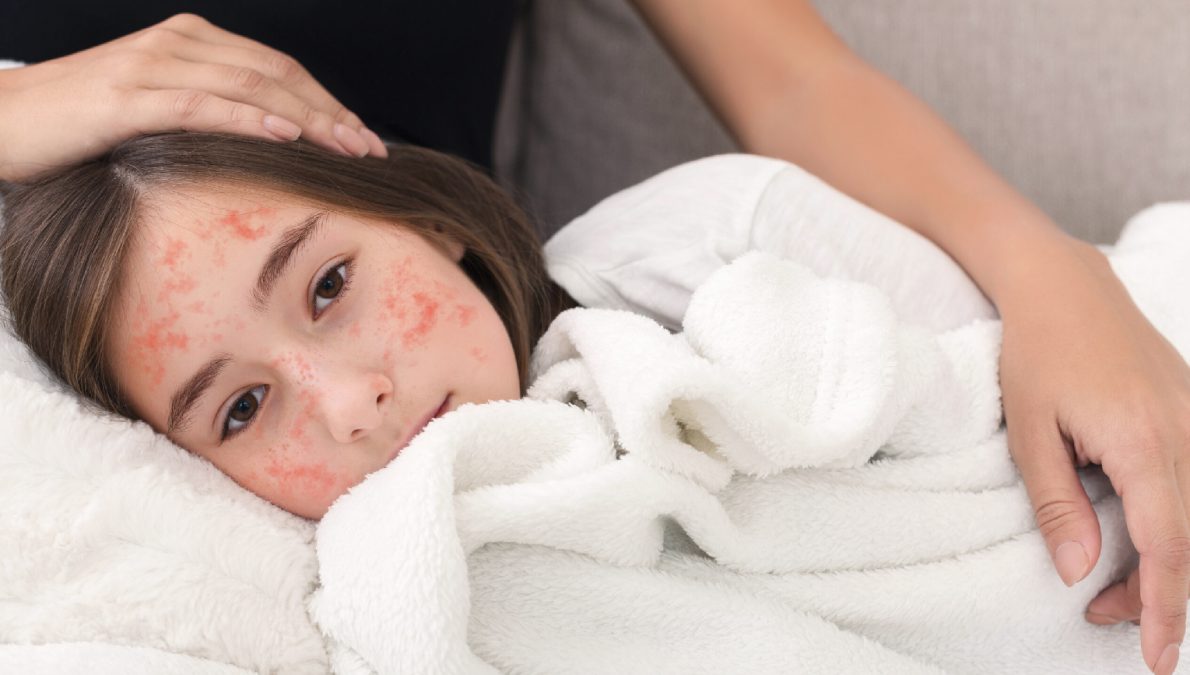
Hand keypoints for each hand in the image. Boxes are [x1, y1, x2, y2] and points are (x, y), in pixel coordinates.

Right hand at [0, 12, 385, 181]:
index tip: (362, 138)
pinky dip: (251, 119)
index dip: (327, 102)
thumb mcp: (156, 112)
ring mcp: (153, 65)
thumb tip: (267, 145)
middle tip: (370, 150)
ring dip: (309, 118)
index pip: (277, 68)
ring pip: (252, 85)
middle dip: (332, 112)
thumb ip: (206, 114)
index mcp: (190, 43)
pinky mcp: (128, 98)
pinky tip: (288, 135)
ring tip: (347, 148)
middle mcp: (178, 43)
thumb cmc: (79, 125)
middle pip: (277, 73)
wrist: (2, 121)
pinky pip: (203, 105)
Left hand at [1000, 235, 1189, 674]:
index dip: (1165, 609)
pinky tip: (1142, 536)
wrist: (1064, 286)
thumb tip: (1078, 572)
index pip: (1168, 547)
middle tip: (1102, 615)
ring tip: (1115, 586)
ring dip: (1168, 561)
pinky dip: (1177, 522)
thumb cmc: (1036, 353)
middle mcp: (1186, 433)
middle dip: (1159, 593)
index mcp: (1142, 442)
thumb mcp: (1028, 432)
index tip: (1159, 658)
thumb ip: (1057, 506)